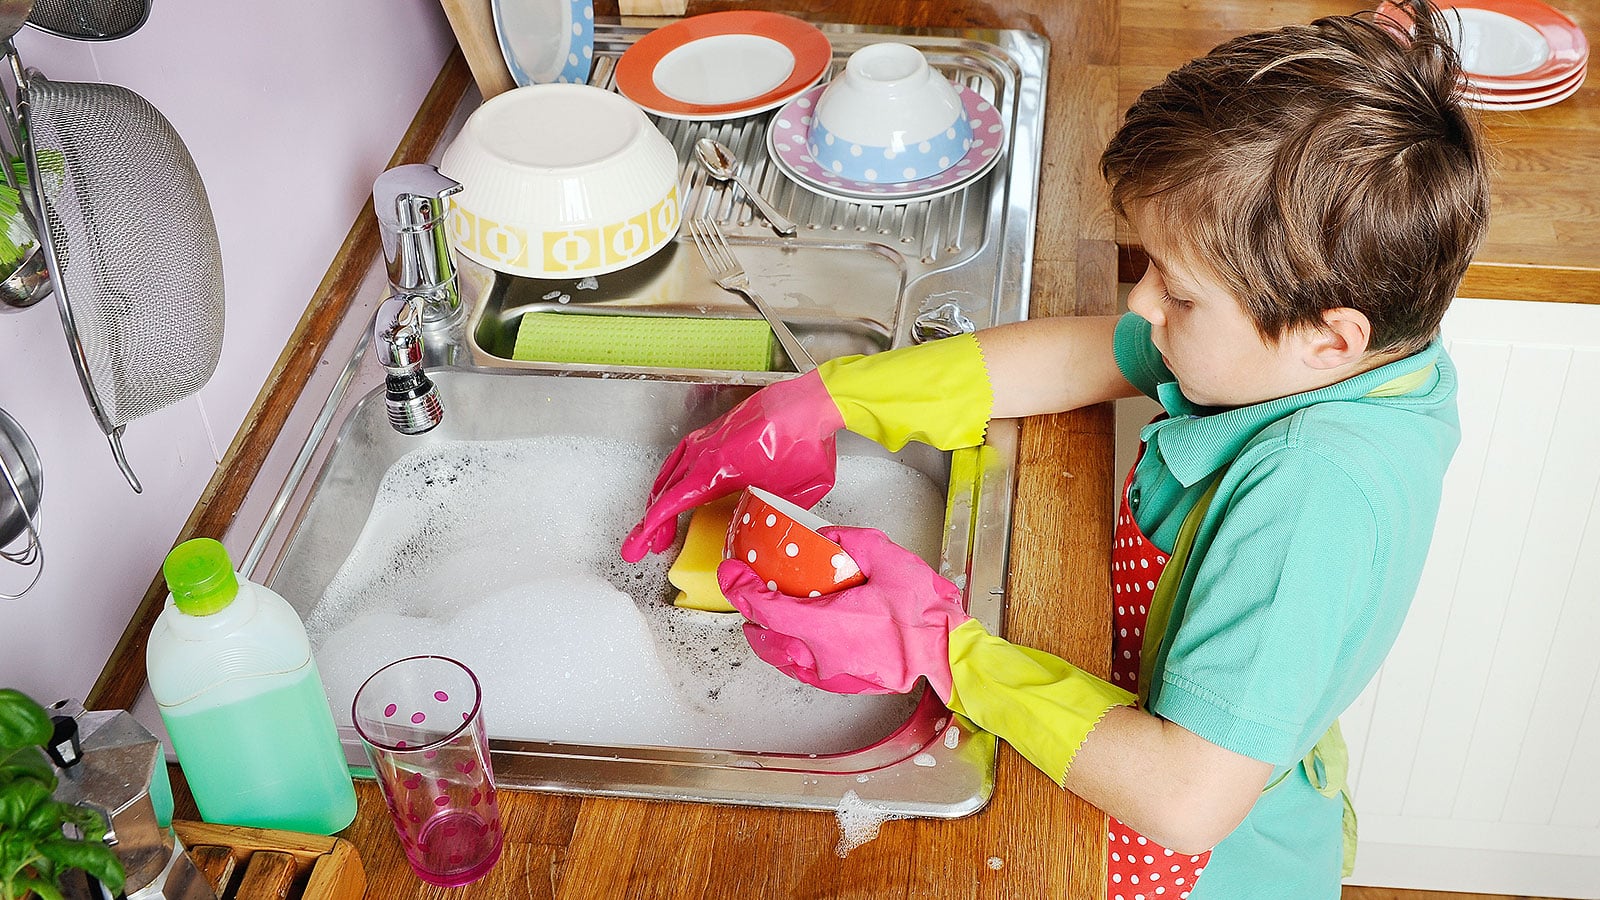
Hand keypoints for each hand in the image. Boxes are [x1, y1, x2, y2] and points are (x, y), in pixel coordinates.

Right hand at [619, 371, 845, 561]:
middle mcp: (706, 451)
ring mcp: (708, 439)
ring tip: (658, 527)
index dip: (653, 527)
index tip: (642, 545)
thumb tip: (763, 542)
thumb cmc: (805, 444)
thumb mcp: (794, 497)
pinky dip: (671, 478)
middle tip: (644, 546)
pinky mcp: (715, 432)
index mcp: (719, 469)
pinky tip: (673, 489)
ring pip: (670, 473)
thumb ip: (771, 518)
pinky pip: (681, 457)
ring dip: (659, 501)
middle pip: (665, 491)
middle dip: (652, 523)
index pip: (673, 502)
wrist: (812, 404)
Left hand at [718, 526, 970, 698]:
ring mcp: (832, 673)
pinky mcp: (844, 682)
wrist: (949, 652)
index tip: (732, 573)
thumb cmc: (925, 614)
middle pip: (766, 636)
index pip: (765, 609)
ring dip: (766, 634)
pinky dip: (788, 652)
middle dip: (748, 612)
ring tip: (762, 615)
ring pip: (781, 656)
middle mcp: (822, 655)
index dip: (740, 590)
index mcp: (827, 624)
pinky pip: (802, 669)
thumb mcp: (890, 559)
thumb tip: (827, 537)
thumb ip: (852, 542)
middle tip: (745, 589)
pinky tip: (793, 639)